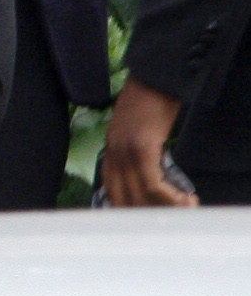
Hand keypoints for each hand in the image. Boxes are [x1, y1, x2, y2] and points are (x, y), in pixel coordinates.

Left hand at [101, 80, 195, 206]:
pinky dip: (169, 196)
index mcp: (110, 149)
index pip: (110, 189)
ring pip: (139, 194)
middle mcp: (113, 152)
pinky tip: (184, 198)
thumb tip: (149, 179)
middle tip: (172, 215)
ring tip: (185, 206)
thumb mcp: (137, 132)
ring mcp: (125, 150)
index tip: (147, 217)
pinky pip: (152, 183)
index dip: (128, 208)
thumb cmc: (150, 103)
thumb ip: (137, 154)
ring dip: (164, 207)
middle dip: (148, 212)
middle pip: (123, 197)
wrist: (155, 78)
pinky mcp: (142, 147)